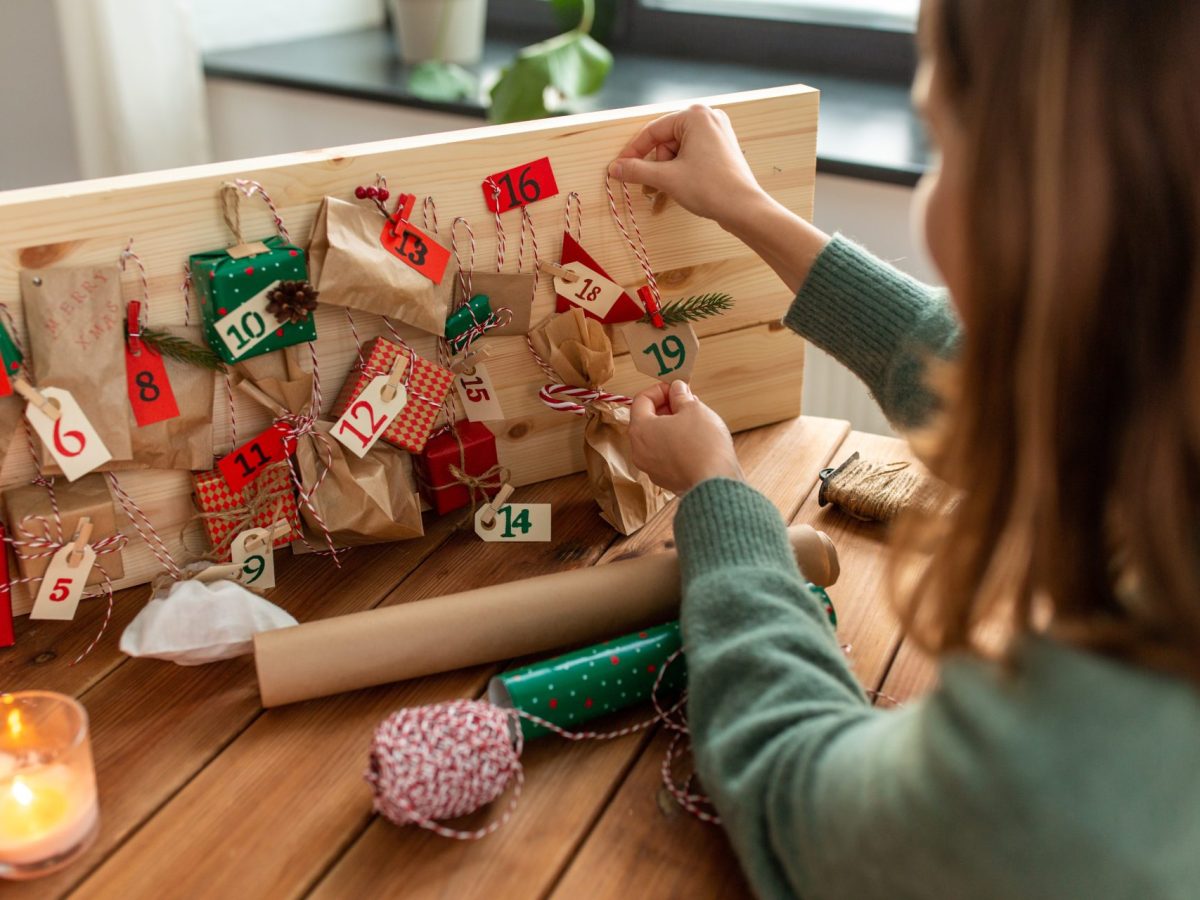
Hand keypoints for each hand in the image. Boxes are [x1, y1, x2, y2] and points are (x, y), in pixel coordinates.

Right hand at [608, 105, 765, 226]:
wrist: (744, 208)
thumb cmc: (711, 188)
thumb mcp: (667, 178)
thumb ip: (637, 170)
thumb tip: (614, 168)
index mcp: (695, 116)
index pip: (653, 131)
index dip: (634, 152)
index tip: (620, 168)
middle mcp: (708, 118)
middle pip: (666, 140)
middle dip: (656, 166)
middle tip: (650, 187)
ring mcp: (718, 133)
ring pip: (678, 149)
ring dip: (668, 171)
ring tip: (668, 191)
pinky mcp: (722, 148)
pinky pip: (692, 155)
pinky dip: (682, 170)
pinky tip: (681, 187)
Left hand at [629, 381, 744, 494]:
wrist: (715, 483)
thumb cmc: (703, 445)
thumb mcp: (694, 409)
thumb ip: (681, 396)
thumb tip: (677, 390)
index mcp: (640, 429)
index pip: (641, 400)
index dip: (660, 389)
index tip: (676, 388)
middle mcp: (639, 450)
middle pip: (646, 420)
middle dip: (667, 407)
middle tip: (686, 402)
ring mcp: (651, 467)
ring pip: (656, 439)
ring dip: (671, 426)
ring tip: (694, 420)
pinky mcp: (665, 479)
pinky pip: (665, 456)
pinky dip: (675, 444)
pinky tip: (695, 440)